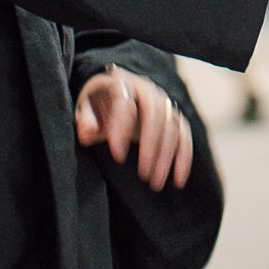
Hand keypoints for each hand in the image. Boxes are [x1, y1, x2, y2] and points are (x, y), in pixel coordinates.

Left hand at [74, 66, 193, 191]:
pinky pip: (184, 135)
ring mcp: (163, 102)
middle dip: (151, 146)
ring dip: (166, 157)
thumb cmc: (96, 105)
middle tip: (143, 175)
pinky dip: (184, 158)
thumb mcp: (84, 109)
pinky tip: (178, 180)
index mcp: (121, 84)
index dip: (122, 128)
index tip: (117, 157)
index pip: (125, 102)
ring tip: (154, 184)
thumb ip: (84, 120)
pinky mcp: (174, 117)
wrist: (114, 92)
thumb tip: (86, 134)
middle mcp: (146, 89)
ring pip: (172, 127)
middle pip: (155, 114)